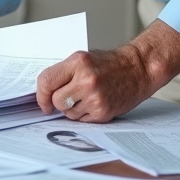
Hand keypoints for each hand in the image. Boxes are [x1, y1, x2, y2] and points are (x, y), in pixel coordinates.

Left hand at [36, 20, 179, 121]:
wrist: (138, 68)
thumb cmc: (110, 64)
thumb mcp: (83, 59)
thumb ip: (64, 73)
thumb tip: (44, 93)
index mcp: (78, 62)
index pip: (46, 82)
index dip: (41, 95)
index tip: (43, 101)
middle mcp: (86, 80)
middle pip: (56, 101)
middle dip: (58, 103)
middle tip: (68, 97)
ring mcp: (95, 97)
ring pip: (68, 113)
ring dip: (73, 109)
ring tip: (87, 97)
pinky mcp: (104, 111)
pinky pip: (83, 120)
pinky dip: (85, 115)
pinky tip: (95, 103)